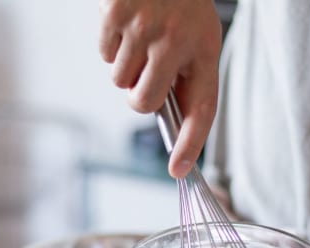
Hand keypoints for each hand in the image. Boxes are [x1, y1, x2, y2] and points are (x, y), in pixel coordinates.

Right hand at [98, 0, 222, 177]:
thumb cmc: (180, 2)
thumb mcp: (196, 36)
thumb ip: (184, 76)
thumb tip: (166, 118)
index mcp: (206, 50)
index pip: (201, 108)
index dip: (191, 143)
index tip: (179, 169)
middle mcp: (177, 41)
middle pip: (144, 103)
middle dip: (137, 96)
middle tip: (143, 73)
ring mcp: (145, 28)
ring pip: (119, 80)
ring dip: (124, 65)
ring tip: (139, 34)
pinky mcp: (117, 15)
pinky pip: (104, 54)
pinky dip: (110, 44)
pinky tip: (126, 22)